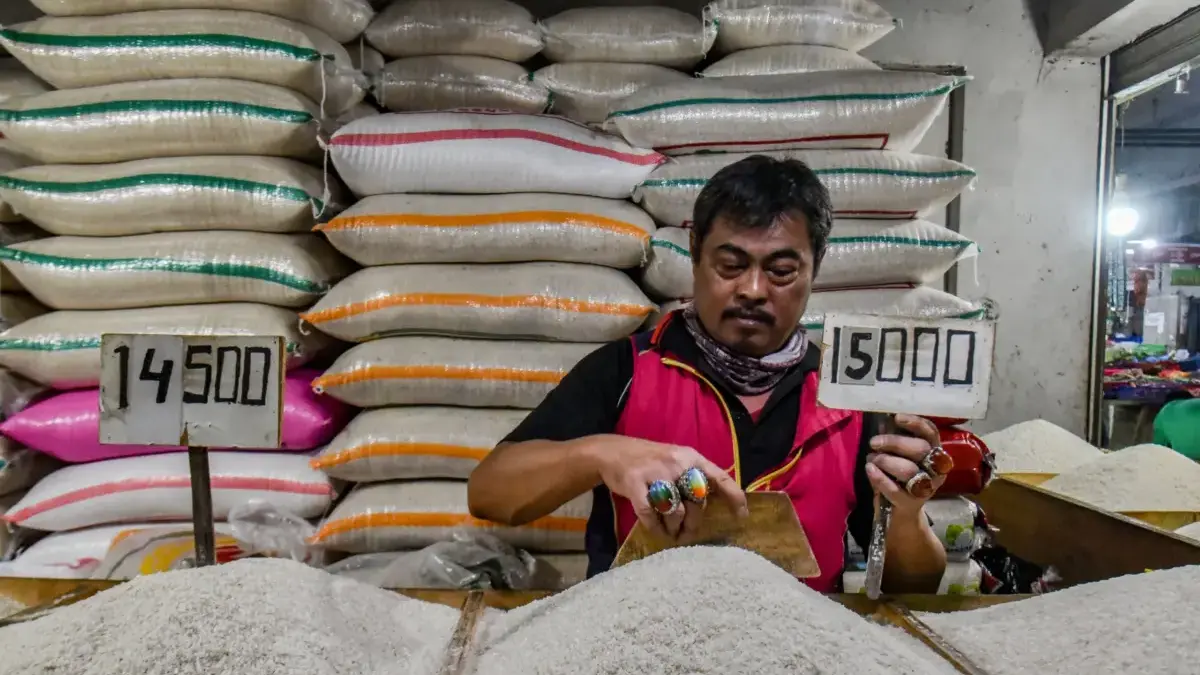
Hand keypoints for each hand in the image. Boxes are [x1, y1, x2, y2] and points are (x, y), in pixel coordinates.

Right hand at [590, 436, 747, 541]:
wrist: (612, 452)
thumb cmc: (650, 460)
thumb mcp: (676, 460)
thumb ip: (695, 477)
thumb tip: (720, 502)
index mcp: (690, 457)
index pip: (719, 476)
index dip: (734, 496)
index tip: (741, 516)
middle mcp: (676, 463)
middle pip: (696, 500)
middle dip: (694, 522)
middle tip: (688, 534)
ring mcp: (654, 472)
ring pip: (675, 510)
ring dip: (675, 528)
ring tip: (672, 534)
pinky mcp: (634, 483)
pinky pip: (650, 513)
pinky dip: (655, 527)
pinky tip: (657, 532)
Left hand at [866, 414, 945, 518]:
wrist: (899, 511)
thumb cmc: (899, 476)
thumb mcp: (899, 455)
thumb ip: (895, 439)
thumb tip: (884, 421)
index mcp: (935, 453)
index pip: (931, 433)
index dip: (915, 423)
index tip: (896, 417)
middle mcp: (936, 470)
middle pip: (920, 449)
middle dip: (895, 442)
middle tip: (874, 442)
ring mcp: (926, 488)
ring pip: (908, 470)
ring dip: (885, 460)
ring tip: (871, 458)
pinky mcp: (911, 503)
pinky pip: (894, 489)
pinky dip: (879, 478)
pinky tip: (869, 469)